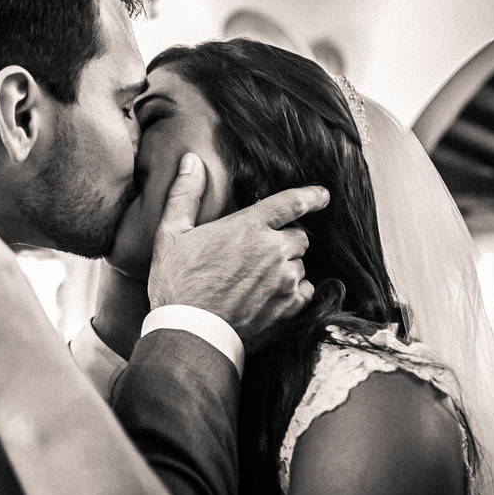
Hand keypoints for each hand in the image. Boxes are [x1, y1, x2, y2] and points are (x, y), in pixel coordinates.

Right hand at [148, 153, 328, 352]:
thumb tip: (191, 161)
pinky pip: (304, 292)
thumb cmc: (176, 283)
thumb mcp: (171, 234)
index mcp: (248, 226)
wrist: (190, 333)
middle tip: (259, 254)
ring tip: (258, 281)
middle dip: (284, 241)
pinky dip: (293, 293)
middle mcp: (274, 250)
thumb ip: (185, 194)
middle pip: (298, 237)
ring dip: (286, 268)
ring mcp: (285, 281)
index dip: (311, 196)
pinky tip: (270, 298)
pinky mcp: (290, 309)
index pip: (291, 202)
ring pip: (299, 266)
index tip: (323, 196)